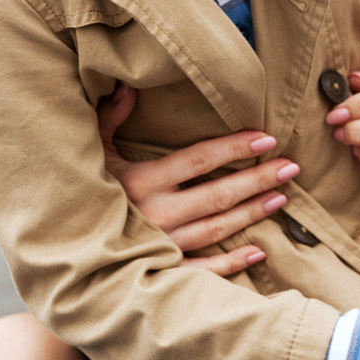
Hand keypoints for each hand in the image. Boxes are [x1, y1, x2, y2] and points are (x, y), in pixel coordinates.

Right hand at [97, 84, 298, 276]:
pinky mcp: (163, 272)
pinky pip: (204, 269)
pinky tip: (259, 251)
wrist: (68, 250)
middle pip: (218, 195)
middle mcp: (156, 214)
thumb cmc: (82, 195)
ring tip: (281, 197)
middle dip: (258, 179)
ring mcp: (162, 246)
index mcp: (141, 182)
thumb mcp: (92, 155)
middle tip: (291, 167)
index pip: (197, 160)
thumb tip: (127, 88)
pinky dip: (232, 263)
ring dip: (252, 213)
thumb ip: (108, 120)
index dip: (233, 148)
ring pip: (217, 229)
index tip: (266, 139)